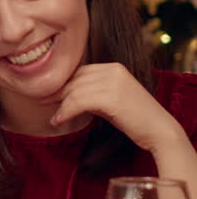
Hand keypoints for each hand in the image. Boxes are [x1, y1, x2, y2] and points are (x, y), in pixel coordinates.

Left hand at [43, 63, 185, 153]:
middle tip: (40, 101)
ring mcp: (112, 82)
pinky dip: (65, 112)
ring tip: (53, 118)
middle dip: (54, 91)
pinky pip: (77, 102)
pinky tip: (58, 121)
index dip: (60, 82)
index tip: (45, 92)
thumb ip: (90, 92)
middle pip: (73, 80)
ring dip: (59, 106)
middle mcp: (112, 70)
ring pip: (73, 92)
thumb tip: (63, 94)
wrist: (159, 131)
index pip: (78, 71)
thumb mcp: (110, 98)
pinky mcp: (110, 97)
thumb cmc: (133, 118)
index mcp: (113, 67)